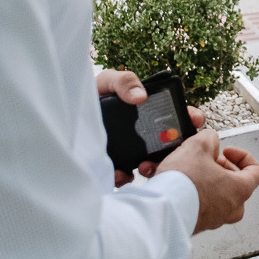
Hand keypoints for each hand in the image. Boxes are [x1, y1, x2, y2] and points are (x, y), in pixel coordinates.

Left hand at [97, 69, 204, 185]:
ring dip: (153, 167)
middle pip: (170, 143)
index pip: (175, 115)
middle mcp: (143, 133)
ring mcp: (130, 152)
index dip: (189, 118)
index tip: (195, 120)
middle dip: (177, 150)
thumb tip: (140, 96)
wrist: (63, 118)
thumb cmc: (87, 97)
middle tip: (174, 154)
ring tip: (143, 167)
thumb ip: (124, 81)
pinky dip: (125, 178)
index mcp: (146, 112)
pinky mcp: (114, 167)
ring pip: (151, 163)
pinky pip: (126, 177)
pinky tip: (119, 174)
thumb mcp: (106, 82)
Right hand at [157, 129, 258, 233]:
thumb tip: (210, 141)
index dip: (242, 156)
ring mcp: (216, 218)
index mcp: (241, 189)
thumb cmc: (183, 185)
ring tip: (189, 170)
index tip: (227, 151)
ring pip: (217, 194)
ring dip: (206, 179)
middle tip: (206, 159)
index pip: (256, 170)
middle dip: (220, 167)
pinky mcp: (199, 223)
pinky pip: (201, 204)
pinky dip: (194, 193)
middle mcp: (232, 207)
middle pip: (235, 182)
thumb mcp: (198, 146)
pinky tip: (180, 184)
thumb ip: (210, 139)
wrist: (162, 210)